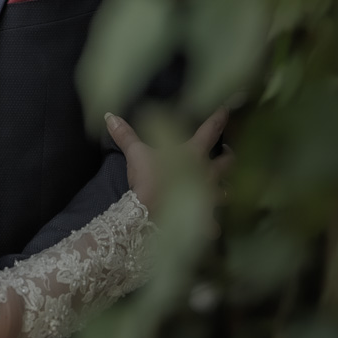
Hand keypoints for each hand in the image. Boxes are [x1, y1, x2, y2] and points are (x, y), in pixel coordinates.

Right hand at [104, 107, 231, 216]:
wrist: (150, 213)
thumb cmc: (148, 178)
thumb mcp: (136, 154)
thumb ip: (126, 135)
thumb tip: (109, 116)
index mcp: (194, 154)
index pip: (211, 130)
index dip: (220, 118)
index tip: (227, 109)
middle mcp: (208, 174)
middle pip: (228, 162)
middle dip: (228, 156)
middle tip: (225, 152)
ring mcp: (209, 198)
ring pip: (226, 192)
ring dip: (223, 189)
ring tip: (219, 189)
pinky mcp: (204, 218)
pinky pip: (213, 224)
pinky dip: (211, 225)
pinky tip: (210, 227)